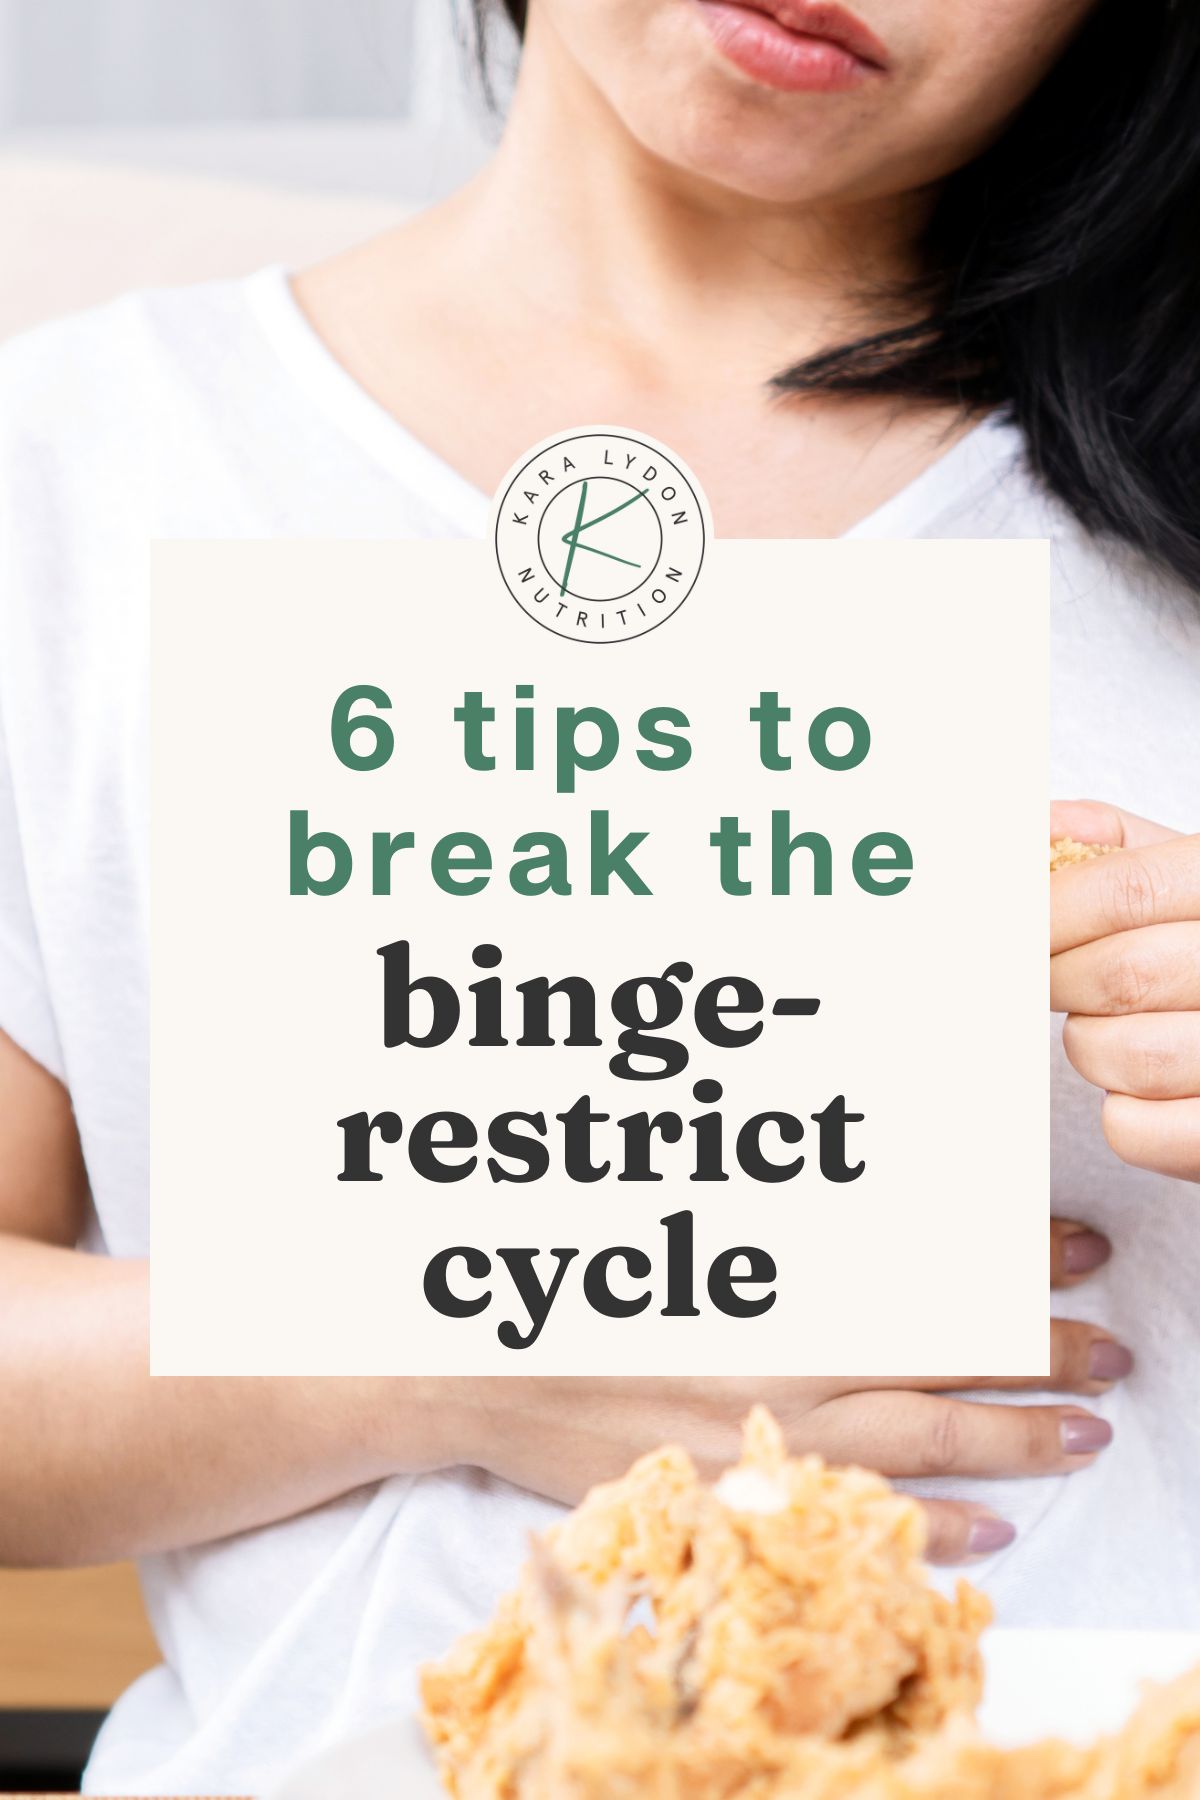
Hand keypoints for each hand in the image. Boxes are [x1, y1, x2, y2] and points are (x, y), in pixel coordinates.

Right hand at [453, 1215, 1121, 1565]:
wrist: (471, 1359)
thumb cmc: (574, 1267)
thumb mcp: (682, 1214)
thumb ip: (780, 1212)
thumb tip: (876, 1196)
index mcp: (779, 1276)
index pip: (931, 1263)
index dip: (1012, 1257)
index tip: (1074, 1246)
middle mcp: (785, 1355)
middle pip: (947, 1355)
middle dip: (1042, 1351)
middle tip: (1113, 1348)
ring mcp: (763, 1433)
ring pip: (923, 1436)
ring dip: (1017, 1436)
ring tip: (1087, 1432)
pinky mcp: (731, 1491)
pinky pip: (853, 1515)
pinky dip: (932, 1528)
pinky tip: (994, 1528)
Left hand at [1052, 800, 1199, 1180]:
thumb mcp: (1195, 874)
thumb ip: (1119, 848)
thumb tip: (1040, 832)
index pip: (1123, 892)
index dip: (1045, 913)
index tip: (999, 929)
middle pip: (1118, 975)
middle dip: (1059, 980)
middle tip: (1049, 979)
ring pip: (1123, 1056)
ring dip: (1092, 1045)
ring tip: (1113, 1028)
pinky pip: (1138, 1130)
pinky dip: (1122, 1113)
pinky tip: (1148, 1087)